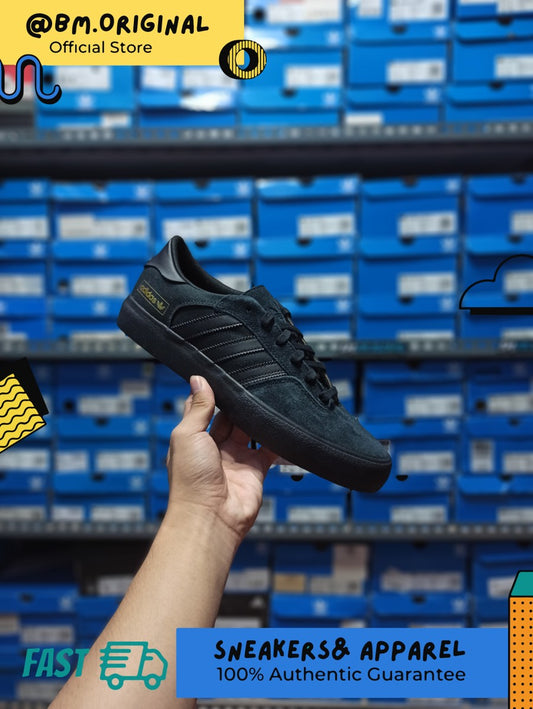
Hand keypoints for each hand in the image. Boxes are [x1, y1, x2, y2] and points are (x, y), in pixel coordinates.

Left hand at [165, 375, 277, 540]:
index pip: (203, 409)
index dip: (211, 394)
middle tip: (249, 385)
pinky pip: (268, 450)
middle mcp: (214, 448)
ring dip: (256, 419)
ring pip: (249, 431)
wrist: (210, 517)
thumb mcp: (187, 435)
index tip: (222, 376)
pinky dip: (275, 438)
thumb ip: (197, 408)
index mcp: (193, 439)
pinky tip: (279, 424)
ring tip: (265, 400)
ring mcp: (236, 459)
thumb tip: (198, 380)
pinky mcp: (255, 470)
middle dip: (238, 405)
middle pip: (230, 418)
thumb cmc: (190, 481)